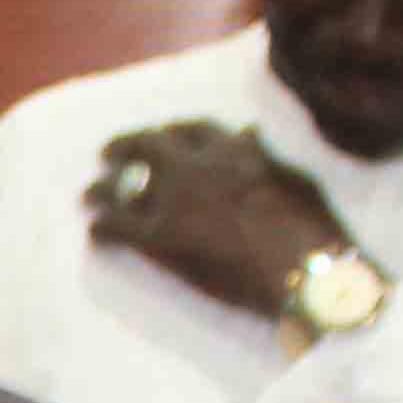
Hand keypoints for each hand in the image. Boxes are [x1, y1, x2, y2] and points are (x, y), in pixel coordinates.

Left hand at [82, 120, 354, 319]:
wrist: (308, 273)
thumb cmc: (313, 229)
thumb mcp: (293, 178)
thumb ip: (262, 155)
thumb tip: (246, 132)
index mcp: (234, 149)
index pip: (191, 129)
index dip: (169, 132)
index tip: (159, 135)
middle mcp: (199, 166)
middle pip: (146, 145)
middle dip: (123, 146)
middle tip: (108, 154)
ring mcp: (176, 202)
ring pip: (122, 186)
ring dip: (101, 189)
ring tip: (89, 195)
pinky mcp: (162, 240)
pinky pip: (117, 228)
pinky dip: (102, 230)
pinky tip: (95, 233)